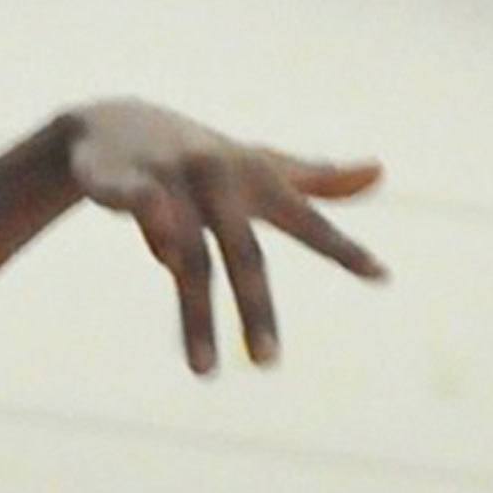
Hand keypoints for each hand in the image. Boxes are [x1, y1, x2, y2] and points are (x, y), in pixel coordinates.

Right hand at [66, 100, 384, 376]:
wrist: (111, 122)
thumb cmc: (196, 155)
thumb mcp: (255, 166)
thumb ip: (315, 180)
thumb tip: (379, 171)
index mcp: (254, 176)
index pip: (305, 219)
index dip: (342, 247)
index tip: (381, 276)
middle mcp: (219, 175)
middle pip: (244, 252)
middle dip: (257, 307)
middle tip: (268, 362)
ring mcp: (171, 176)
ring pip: (189, 256)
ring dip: (198, 316)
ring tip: (205, 371)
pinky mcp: (123, 178)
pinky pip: (142, 204)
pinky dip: (156, 224)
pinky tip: (165, 258)